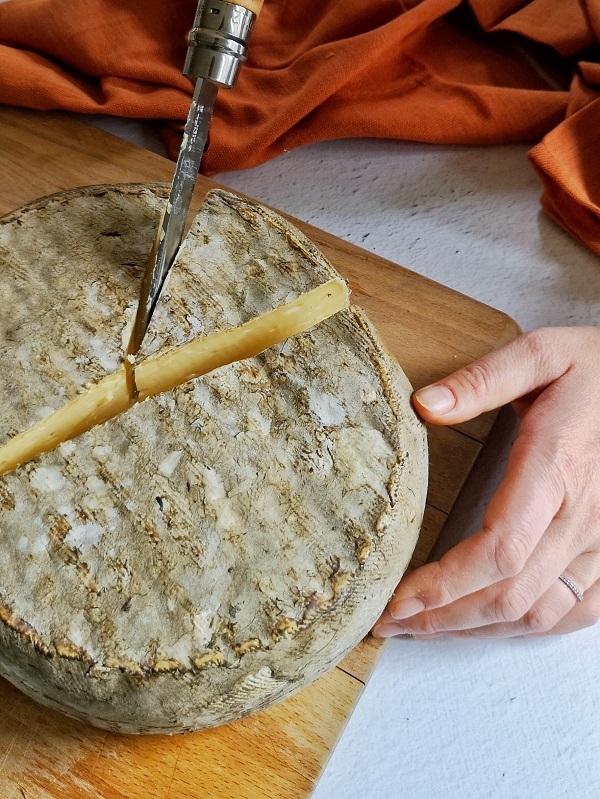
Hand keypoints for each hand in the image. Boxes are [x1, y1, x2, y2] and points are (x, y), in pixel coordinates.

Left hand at [373, 326, 599, 638]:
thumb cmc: (599, 370)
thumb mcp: (542, 354)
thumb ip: (483, 379)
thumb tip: (425, 405)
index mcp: (557, 468)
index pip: (498, 551)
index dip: (444, 586)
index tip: (396, 600)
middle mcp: (583, 516)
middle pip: (509, 595)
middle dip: (442, 619)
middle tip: (391, 622)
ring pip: (538, 612)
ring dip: (477, 629)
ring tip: (427, 628)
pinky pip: (576, 610)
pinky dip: (529, 628)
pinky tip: (493, 623)